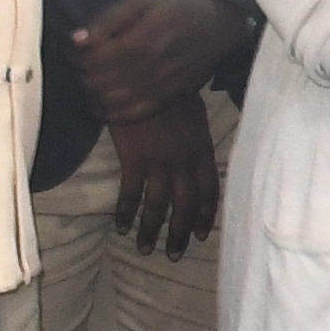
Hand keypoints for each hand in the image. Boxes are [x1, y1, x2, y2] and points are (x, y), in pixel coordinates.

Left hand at [70, 0, 236, 123]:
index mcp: (140, 41)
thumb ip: (107, 20)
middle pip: (100, 83)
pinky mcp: (168, 99)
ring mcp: (159, 87)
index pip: (94, 60)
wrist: (218, 28)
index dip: (76, 57)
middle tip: (82, 67)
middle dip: (83, 75)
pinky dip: (113, 113)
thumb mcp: (141, 3)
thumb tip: (76, 40)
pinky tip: (107, 104)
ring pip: (112, 101)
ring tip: (93, 83)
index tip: (74, 51)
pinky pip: (133, 114)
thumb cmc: (175, 11)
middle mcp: (149, 68)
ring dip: (95, 95)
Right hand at [101, 103, 219, 253]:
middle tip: (174, 255)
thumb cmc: (170, 91)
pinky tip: (120, 227)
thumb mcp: (194, 115)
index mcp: (202, 149)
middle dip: (180, 233)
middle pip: (186, 204)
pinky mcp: (134, 158)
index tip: (200, 235)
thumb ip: (196, 141)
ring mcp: (160, 161)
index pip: (210, 189)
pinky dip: (126, 212)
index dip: (205, 215)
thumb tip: (198, 158)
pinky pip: (131, 193)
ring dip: (152, 231)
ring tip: (146, 249)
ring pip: (159, 206)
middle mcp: (185, 160)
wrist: (145, 76)